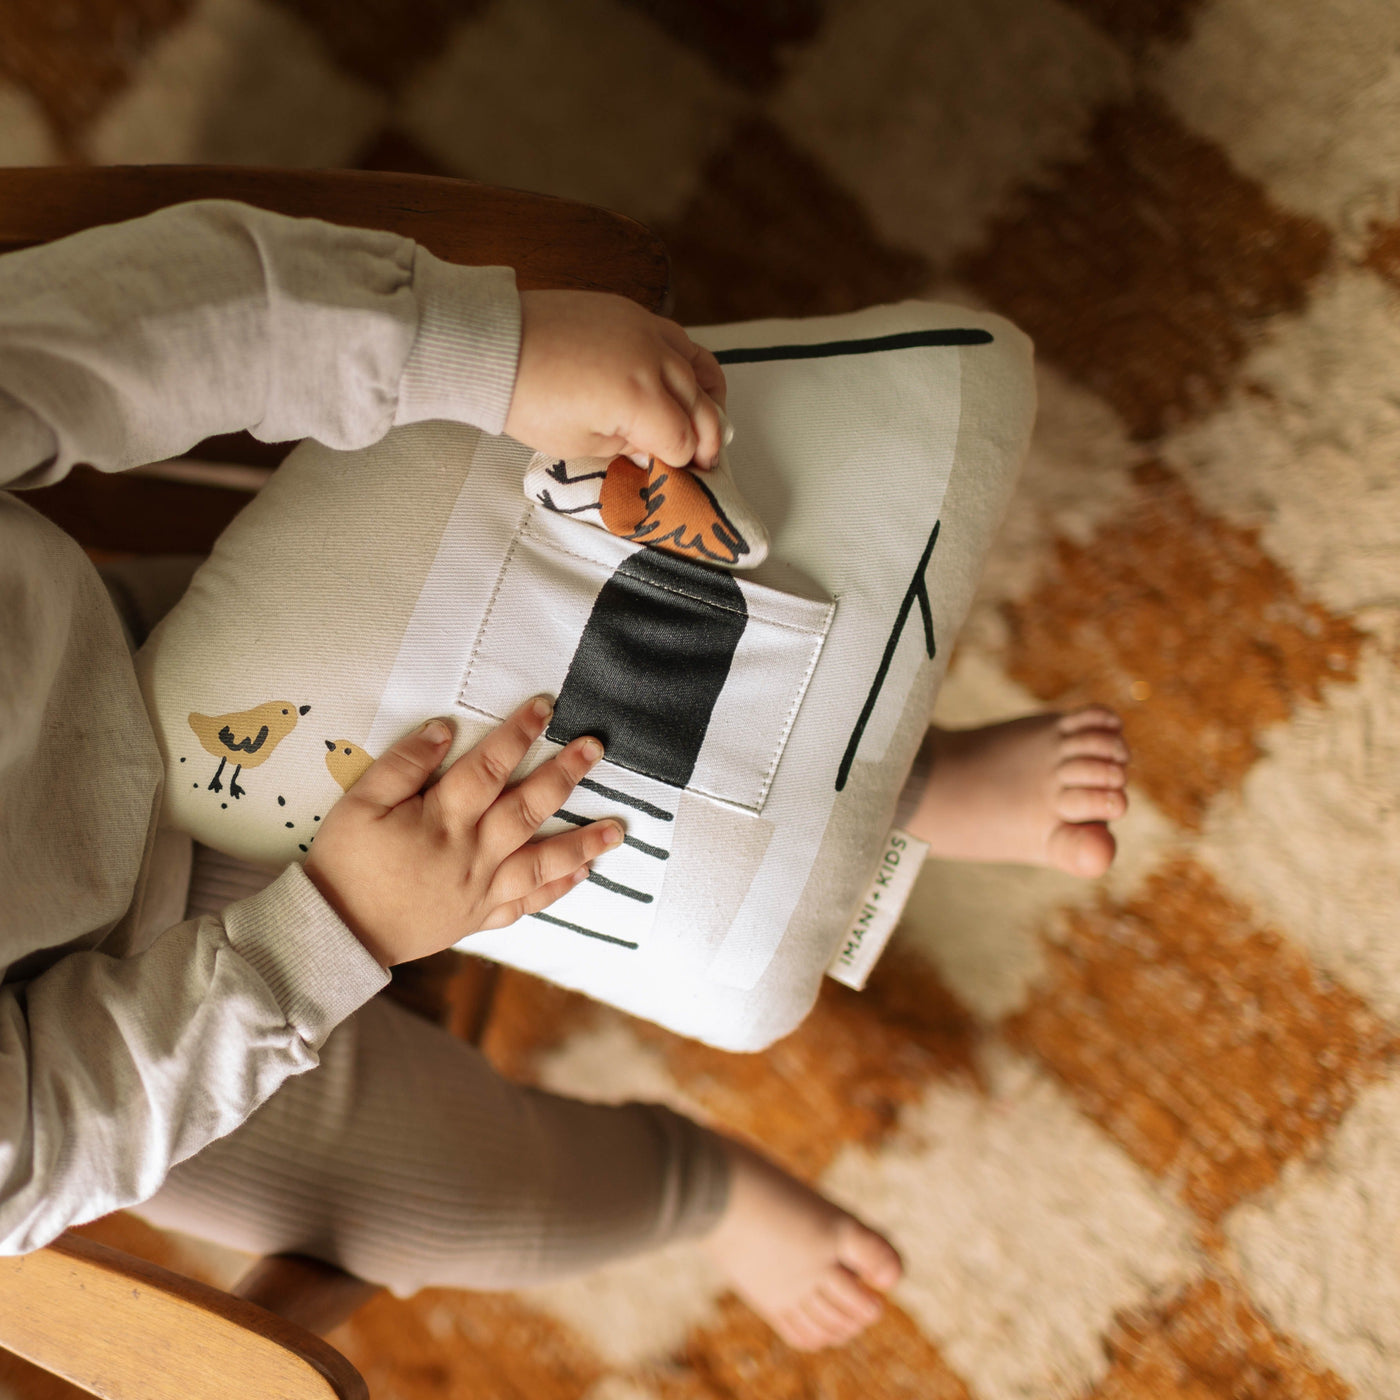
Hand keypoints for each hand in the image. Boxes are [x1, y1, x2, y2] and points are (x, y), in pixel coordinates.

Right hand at [303, 698, 620, 966]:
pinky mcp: (477, 918)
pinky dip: (557, 890)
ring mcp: (480, 890)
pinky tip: (583, 873)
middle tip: (596, 748)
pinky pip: (526, 905)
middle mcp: (472, 855)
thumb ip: (404, 764)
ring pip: (540, 863)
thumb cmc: (344, 863)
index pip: (488, 767)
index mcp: (442, 821)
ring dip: (582, 843)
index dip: (518, 733)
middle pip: (526, 809)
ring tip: (617, 829)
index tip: (545, 706)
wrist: (336, 933)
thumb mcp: (360, 803)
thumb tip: (445, 730)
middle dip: (564, 775)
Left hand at [505, 289, 726, 468]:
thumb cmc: (526, 394)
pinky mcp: (632, 313)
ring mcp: (645, 330)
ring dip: (711, 398)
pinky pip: (679, 337)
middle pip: (700, 406)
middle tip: (703, 460)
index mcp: (638, 398)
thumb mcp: (579, 445)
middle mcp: (651, 358)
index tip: (681, 474)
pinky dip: (691, 363)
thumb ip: (627, 448)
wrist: (494, 344)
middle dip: (706, 438)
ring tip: (712, 420)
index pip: (681, 440)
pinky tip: (688, 380)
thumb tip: (651, 451)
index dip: (683, 464)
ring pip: (700, 367)